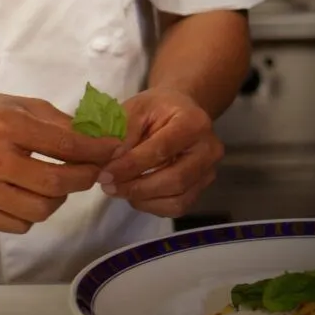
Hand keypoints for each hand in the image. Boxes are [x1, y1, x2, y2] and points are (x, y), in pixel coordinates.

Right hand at [0, 92, 120, 234]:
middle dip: (84, 178)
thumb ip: (58, 122)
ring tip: (56, 182)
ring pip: (40, 210)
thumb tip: (97, 138)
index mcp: (7, 127)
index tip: (113, 150)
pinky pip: (20, 224)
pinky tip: (29, 194)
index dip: (95, 150)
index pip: (64, 145)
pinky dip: (33, 213)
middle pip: (55, 183)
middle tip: (93, 172)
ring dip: (58, 198)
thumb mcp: (20, 105)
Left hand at [98, 88, 223, 217]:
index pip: (162, 150)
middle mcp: (209, 149)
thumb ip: (124, 133)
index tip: (105, 173)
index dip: (132, 165)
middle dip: (137, 187)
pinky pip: (178, 207)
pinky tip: (134, 194)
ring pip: (178, 199)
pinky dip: (152, 206)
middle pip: (175, 180)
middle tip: (108, 186)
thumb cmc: (155, 108)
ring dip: (143, 199)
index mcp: (194, 123)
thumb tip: (108, 162)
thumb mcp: (136, 108)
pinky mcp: (203, 187)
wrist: (179, 110)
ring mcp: (209, 170)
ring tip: (118, 190)